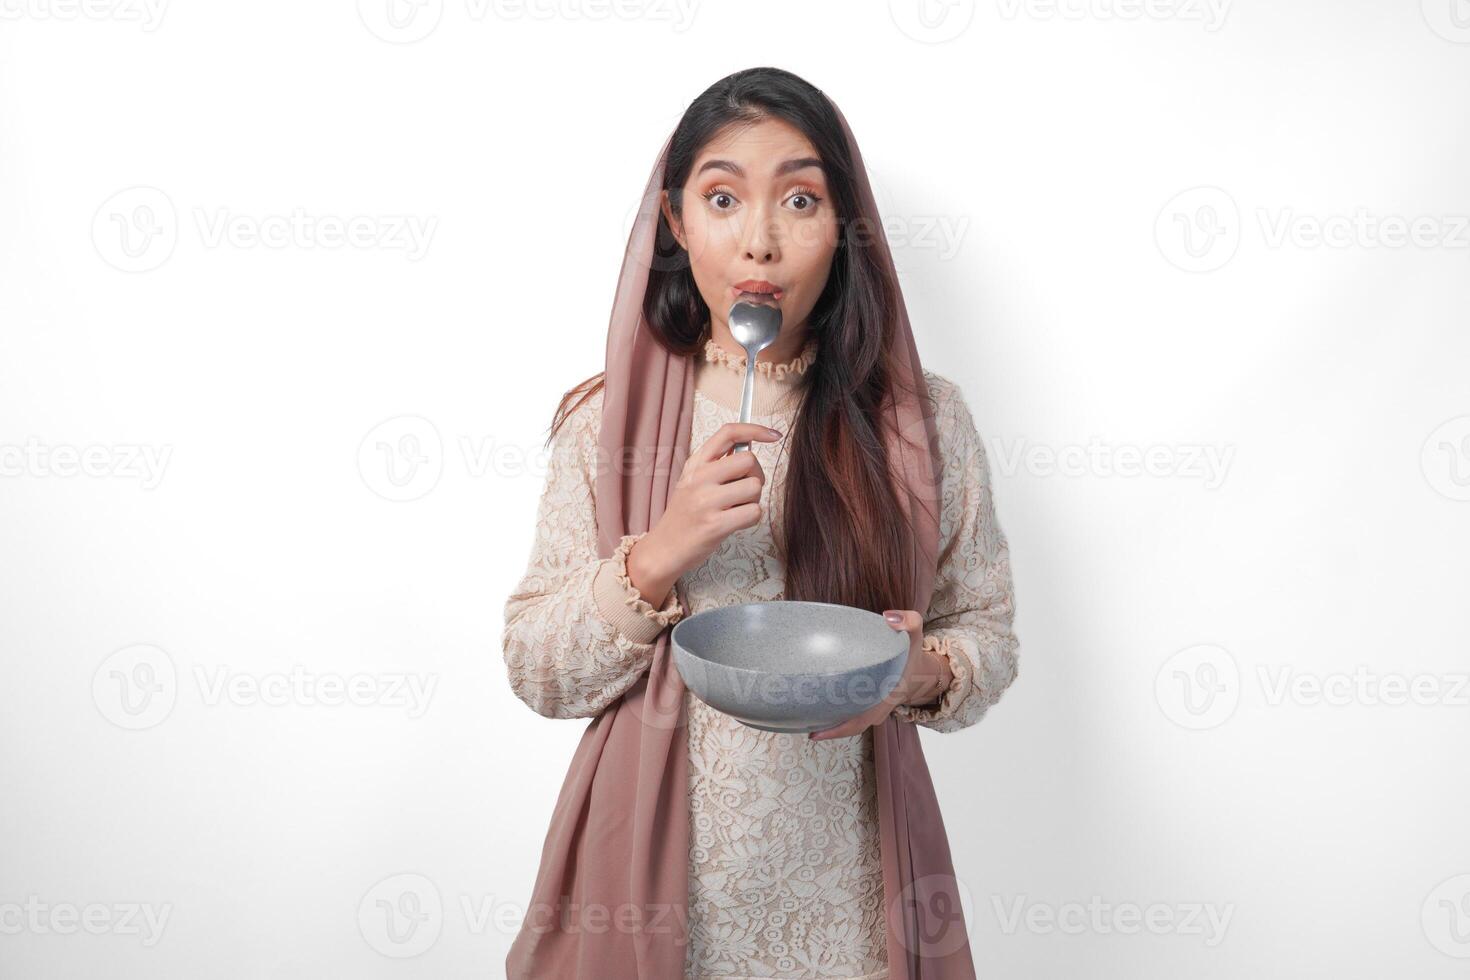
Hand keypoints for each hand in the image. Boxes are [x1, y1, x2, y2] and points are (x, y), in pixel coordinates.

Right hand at [628, 422, 783, 604]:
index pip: (728, 433)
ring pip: (755, 487)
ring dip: (753, 500)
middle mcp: (699, 478)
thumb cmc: (684, 515)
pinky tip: (735, 522)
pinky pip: (754, 512)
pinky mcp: (715, 525)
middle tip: (744, 491)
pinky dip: (751, 518)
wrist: (664, 548)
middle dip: (756, 476)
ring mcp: (706, 501)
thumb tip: (750, 444)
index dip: (755, 429)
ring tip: (736, 509)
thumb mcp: (692, 481)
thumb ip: (717, 464)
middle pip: (749, 460)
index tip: (773, 435)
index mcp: (696, 464)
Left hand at [807, 609, 950, 740]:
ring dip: (832, 726)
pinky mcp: (870, 707)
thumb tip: (888, 617)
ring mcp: (876, 711)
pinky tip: (819, 714)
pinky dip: (838, 719)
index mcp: (889, 695)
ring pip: (852, 724)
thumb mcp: (916, 633)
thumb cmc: (911, 652)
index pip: (863, 717)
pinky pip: (853, 718)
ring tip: (808, 725)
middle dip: (830, 731)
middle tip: (807, 731)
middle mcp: (881, 708)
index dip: (841, 726)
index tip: (818, 730)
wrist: (919, 669)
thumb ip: (909, 620)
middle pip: (853, 726)